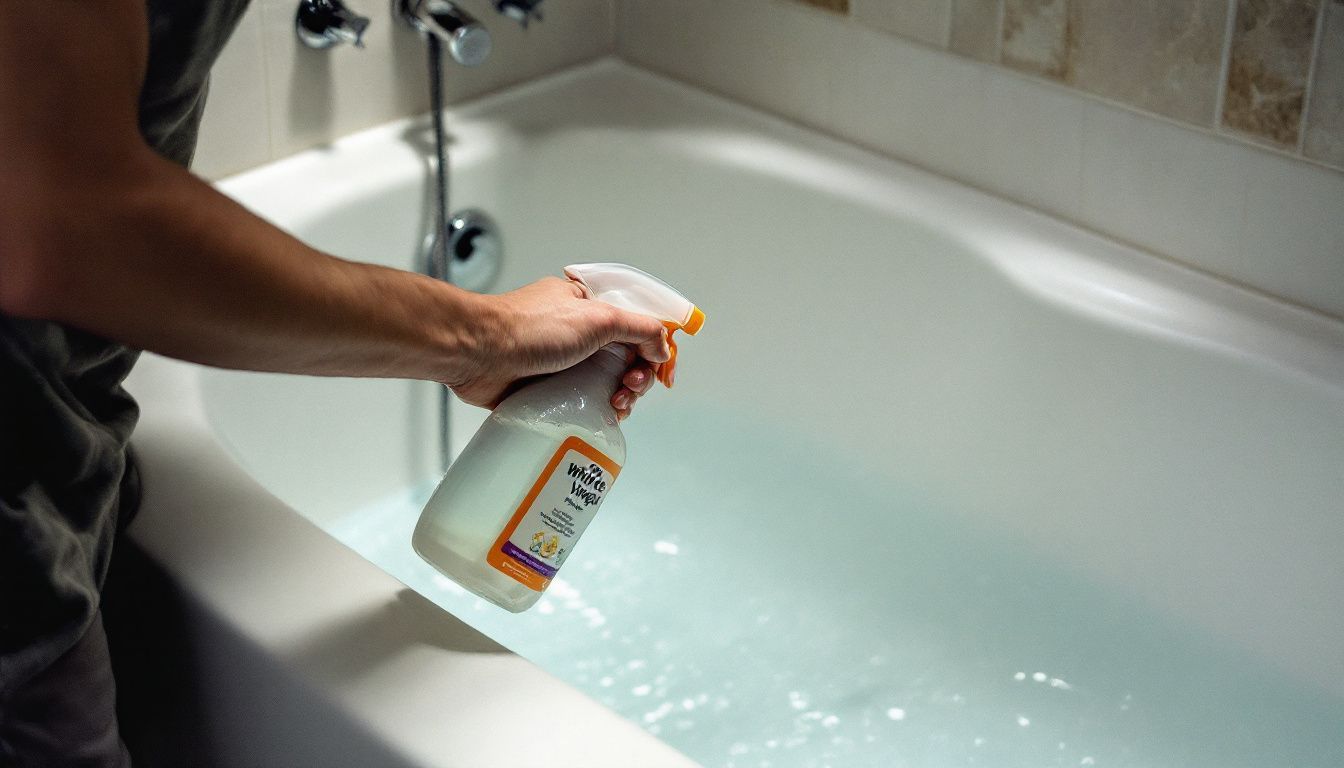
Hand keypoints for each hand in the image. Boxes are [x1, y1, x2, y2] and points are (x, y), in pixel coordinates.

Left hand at [447, 277, 670, 414]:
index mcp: (588, 306)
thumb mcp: (597, 317)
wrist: (477, 353)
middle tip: (630, 387)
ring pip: (606, 382)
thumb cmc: (530, 328)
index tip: (664, 372)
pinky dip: (598, 410)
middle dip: (638, 376)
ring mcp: (562, 361)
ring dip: (622, 395)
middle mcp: (577, 332)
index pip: (636, 325)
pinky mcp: (547, 388)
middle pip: (626, 357)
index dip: (656, 348)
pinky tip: (604, 416)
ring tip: (617, 405)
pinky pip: (582, 401)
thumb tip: (663, 348)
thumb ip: (639, 328)